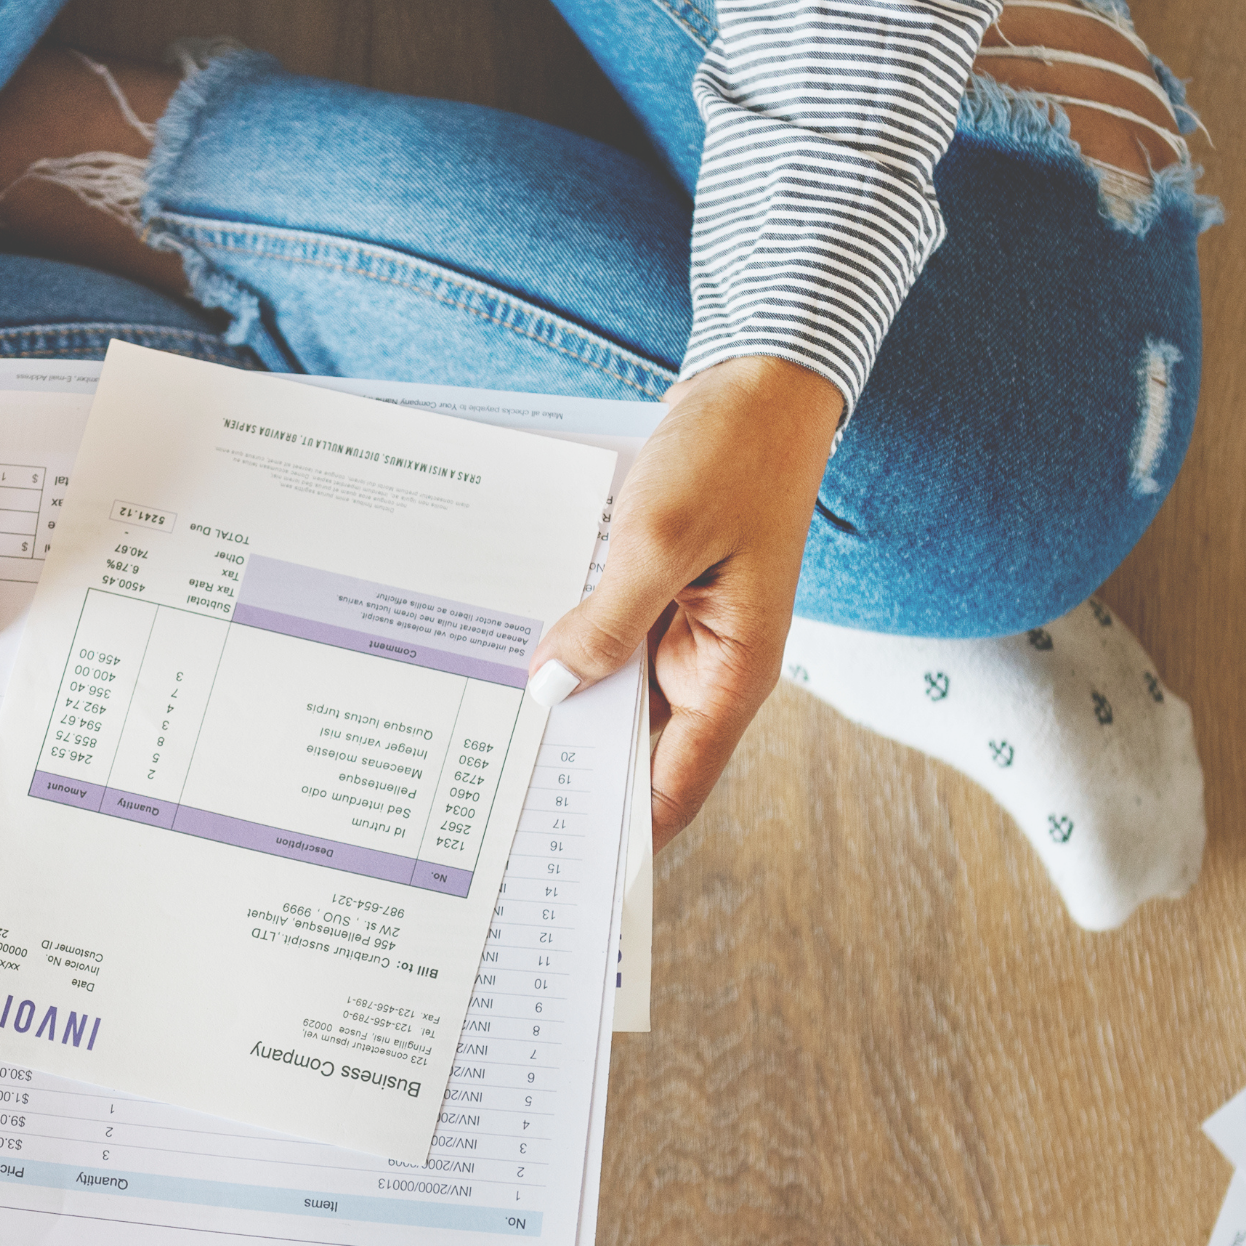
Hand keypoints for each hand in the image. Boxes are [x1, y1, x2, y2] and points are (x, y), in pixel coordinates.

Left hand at [525, 355, 841, 842]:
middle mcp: (710, 666)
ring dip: (562, 699)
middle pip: (633, 746)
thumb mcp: (659, 540)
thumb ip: (605, 621)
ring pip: (613, 691)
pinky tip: (512, 653)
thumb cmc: (731, 456)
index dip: (622, 832)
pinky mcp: (659, 596)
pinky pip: (608, 639)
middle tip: (495, 801)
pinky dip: (569, 646)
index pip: (674, 786)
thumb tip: (551, 687)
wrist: (758, 381)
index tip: (563, 863)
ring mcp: (684, 632)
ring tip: (487, 736)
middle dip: (573, 766)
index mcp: (733, 674)